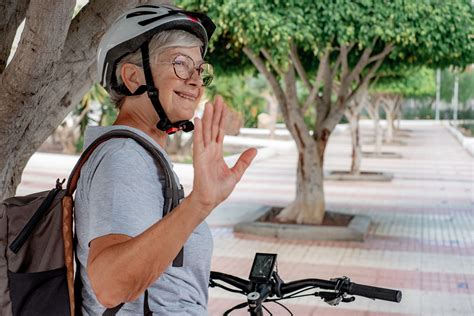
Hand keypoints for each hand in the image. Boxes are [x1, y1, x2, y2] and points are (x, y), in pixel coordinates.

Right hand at [190, 96, 256, 217]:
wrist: (210, 200)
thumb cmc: (219, 189)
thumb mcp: (236, 173)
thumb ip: (244, 161)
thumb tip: (254, 150)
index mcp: (217, 152)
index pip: (220, 131)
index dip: (223, 118)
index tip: (224, 106)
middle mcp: (209, 150)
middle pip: (213, 127)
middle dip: (216, 113)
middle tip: (218, 98)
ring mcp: (203, 153)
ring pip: (206, 131)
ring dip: (207, 117)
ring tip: (209, 104)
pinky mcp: (198, 158)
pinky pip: (198, 142)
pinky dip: (198, 131)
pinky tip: (199, 120)